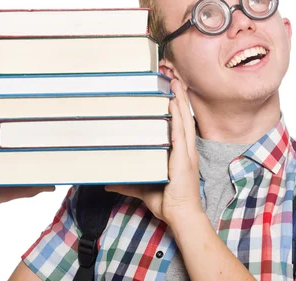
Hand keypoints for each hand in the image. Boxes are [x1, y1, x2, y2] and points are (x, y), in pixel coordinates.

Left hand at [106, 79, 202, 224]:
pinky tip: (174, 103)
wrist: (181, 215)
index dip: (178, 107)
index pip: (180, 126)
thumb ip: (127, 183)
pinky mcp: (183, 159)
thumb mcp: (144, 188)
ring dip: (180, 101)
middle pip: (184, 118)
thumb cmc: (168, 202)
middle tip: (174, 78)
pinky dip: (178, 117)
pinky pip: (180, 133)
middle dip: (180, 98)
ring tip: (175, 83)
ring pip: (184, 121)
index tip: (172, 91)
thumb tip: (108, 184)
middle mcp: (186, 150)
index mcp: (181, 154)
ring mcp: (186, 153)